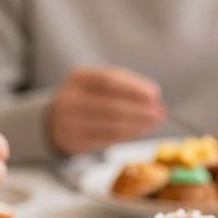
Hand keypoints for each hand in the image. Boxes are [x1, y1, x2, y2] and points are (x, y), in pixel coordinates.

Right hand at [47, 66, 165, 155]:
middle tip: (160, 111)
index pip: (109, 80)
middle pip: (112, 104)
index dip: (134, 87)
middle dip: (141, 109)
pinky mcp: (77, 140)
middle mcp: (71, 98)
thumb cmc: (88, 97)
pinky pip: (109, 137)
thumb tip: (154, 96)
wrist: (57, 120)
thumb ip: (124, 85)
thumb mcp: (98, 83)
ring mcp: (72, 121)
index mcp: (79, 77)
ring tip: (156, 120)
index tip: (155, 94)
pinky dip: (130, 132)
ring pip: (112, 124)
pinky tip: (143, 128)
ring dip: (139, 123)